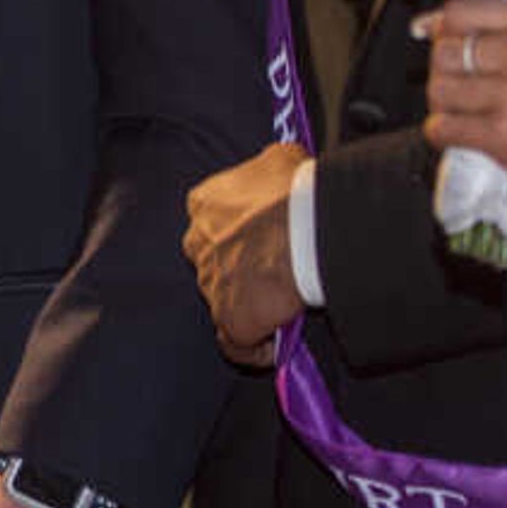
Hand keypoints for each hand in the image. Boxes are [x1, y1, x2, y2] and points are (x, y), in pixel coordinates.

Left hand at [184, 141, 307, 361]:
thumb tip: (280, 168)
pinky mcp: (230, 319)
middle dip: (237, 269)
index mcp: (204, 203)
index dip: (236, 233)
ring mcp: (211, 284)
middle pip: (213, 261)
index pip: (210, 221)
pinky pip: (234, 343)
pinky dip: (252, 348)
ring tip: (281, 307)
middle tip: (272, 273)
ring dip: (248, 305)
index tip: (260, 238)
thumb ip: (268, 168)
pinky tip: (272, 346)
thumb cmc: (297, 189)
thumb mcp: (281, 159)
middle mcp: (198, 244)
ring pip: (224, 300)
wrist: (308, 228)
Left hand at [422, 0, 506, 200]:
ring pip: (438, 90)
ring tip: (469, 108)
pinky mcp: (504, 135)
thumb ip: (493, 23)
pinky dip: (442, 130)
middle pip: (443, 51)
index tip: (452, 45)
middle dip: (445, 70)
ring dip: (444, 103)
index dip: (445, 31)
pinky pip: (441, 127)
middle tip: (468, 83)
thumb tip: (423, 24)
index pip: (456, 12)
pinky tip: (464, 129)